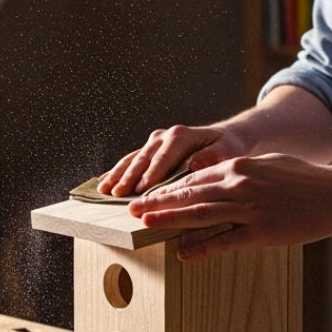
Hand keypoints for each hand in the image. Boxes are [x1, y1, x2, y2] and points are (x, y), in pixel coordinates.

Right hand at [97, 124, 250, 196]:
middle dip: (129, 177)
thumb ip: (211, 157)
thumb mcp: (227, 151)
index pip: (162, 159)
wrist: (225, 138)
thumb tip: (194, 163)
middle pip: (142, 159)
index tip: (141, 191)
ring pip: (132, 159)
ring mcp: (154, 142)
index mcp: (181, 136)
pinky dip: (116, 171)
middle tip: (118, 194)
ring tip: (104, 190)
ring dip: (117, 175)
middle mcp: (164, 136)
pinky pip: (130, 160)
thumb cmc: (228, 147)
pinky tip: (103, 181)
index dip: (151, 176)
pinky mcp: (149, 150)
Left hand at [126, 154, 331, 259]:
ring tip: (145, 226)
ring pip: (200, 215)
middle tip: (130, 210)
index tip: (146, 195)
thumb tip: (214, 180)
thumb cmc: (305, 180)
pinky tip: (183, 253)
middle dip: (157, 203)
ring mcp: (250, 209)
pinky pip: (224, 241)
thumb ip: (239, 172)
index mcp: (239, 166)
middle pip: (189, 195)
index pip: (193, 178)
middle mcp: (239, 185)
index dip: (166, 189)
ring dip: (169, 221)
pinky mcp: (262, 232)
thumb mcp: (268, 165)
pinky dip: (201, 247)